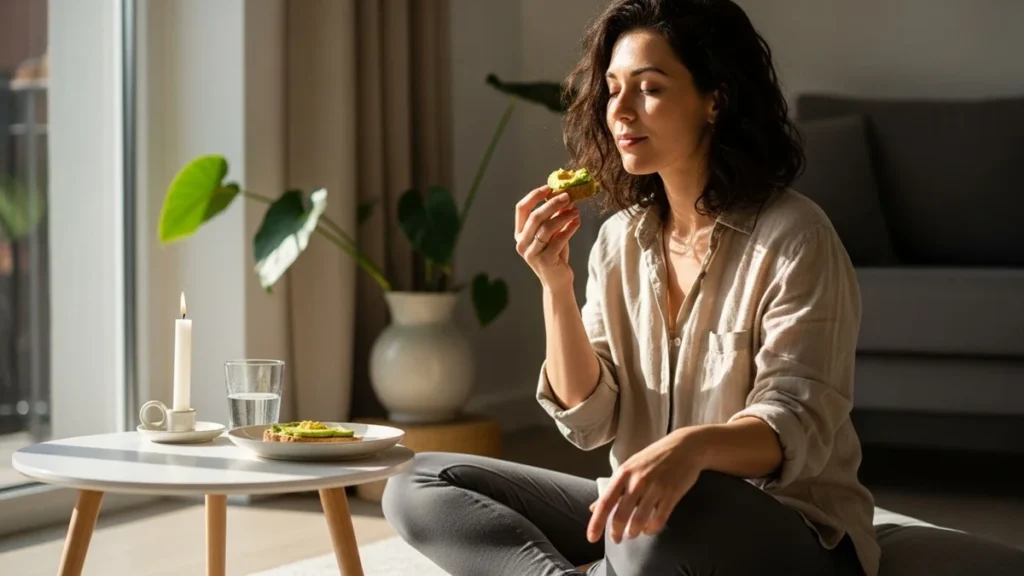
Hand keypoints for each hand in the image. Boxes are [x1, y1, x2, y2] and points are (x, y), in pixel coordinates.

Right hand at [514, 185, 580, 289]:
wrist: (557, 281)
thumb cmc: (555, 254)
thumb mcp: (553, 232)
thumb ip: (555, 216)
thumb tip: (566, 196)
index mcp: (520, 233)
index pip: (521, 209)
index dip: (534, 196)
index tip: (549, 187)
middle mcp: (522, 243)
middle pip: (535, 217)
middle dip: (552, 204)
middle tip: (568, 196)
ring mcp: (532, 253)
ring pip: (547, 228)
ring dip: (563, 216)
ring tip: (576, 210)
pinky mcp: (545, 261)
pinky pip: (558, 240)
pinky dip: (569, 228)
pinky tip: (577, 222)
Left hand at [586, 431, 704, 543]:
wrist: (684, 446)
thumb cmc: (653, 457)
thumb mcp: (629, 467)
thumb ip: (613, 489)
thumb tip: (594, 509)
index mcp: (623, 474)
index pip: (606, 502)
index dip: (597, 523)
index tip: (591, 538)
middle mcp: (637, 482)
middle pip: (621, 515)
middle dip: (616, 532)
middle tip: (616, 540)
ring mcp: (655, 488)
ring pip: (639, 520)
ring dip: (633, 532)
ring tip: (632, 534)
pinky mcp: (671, 495)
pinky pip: (659, 519)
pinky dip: (651, 529)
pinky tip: (648, 529)